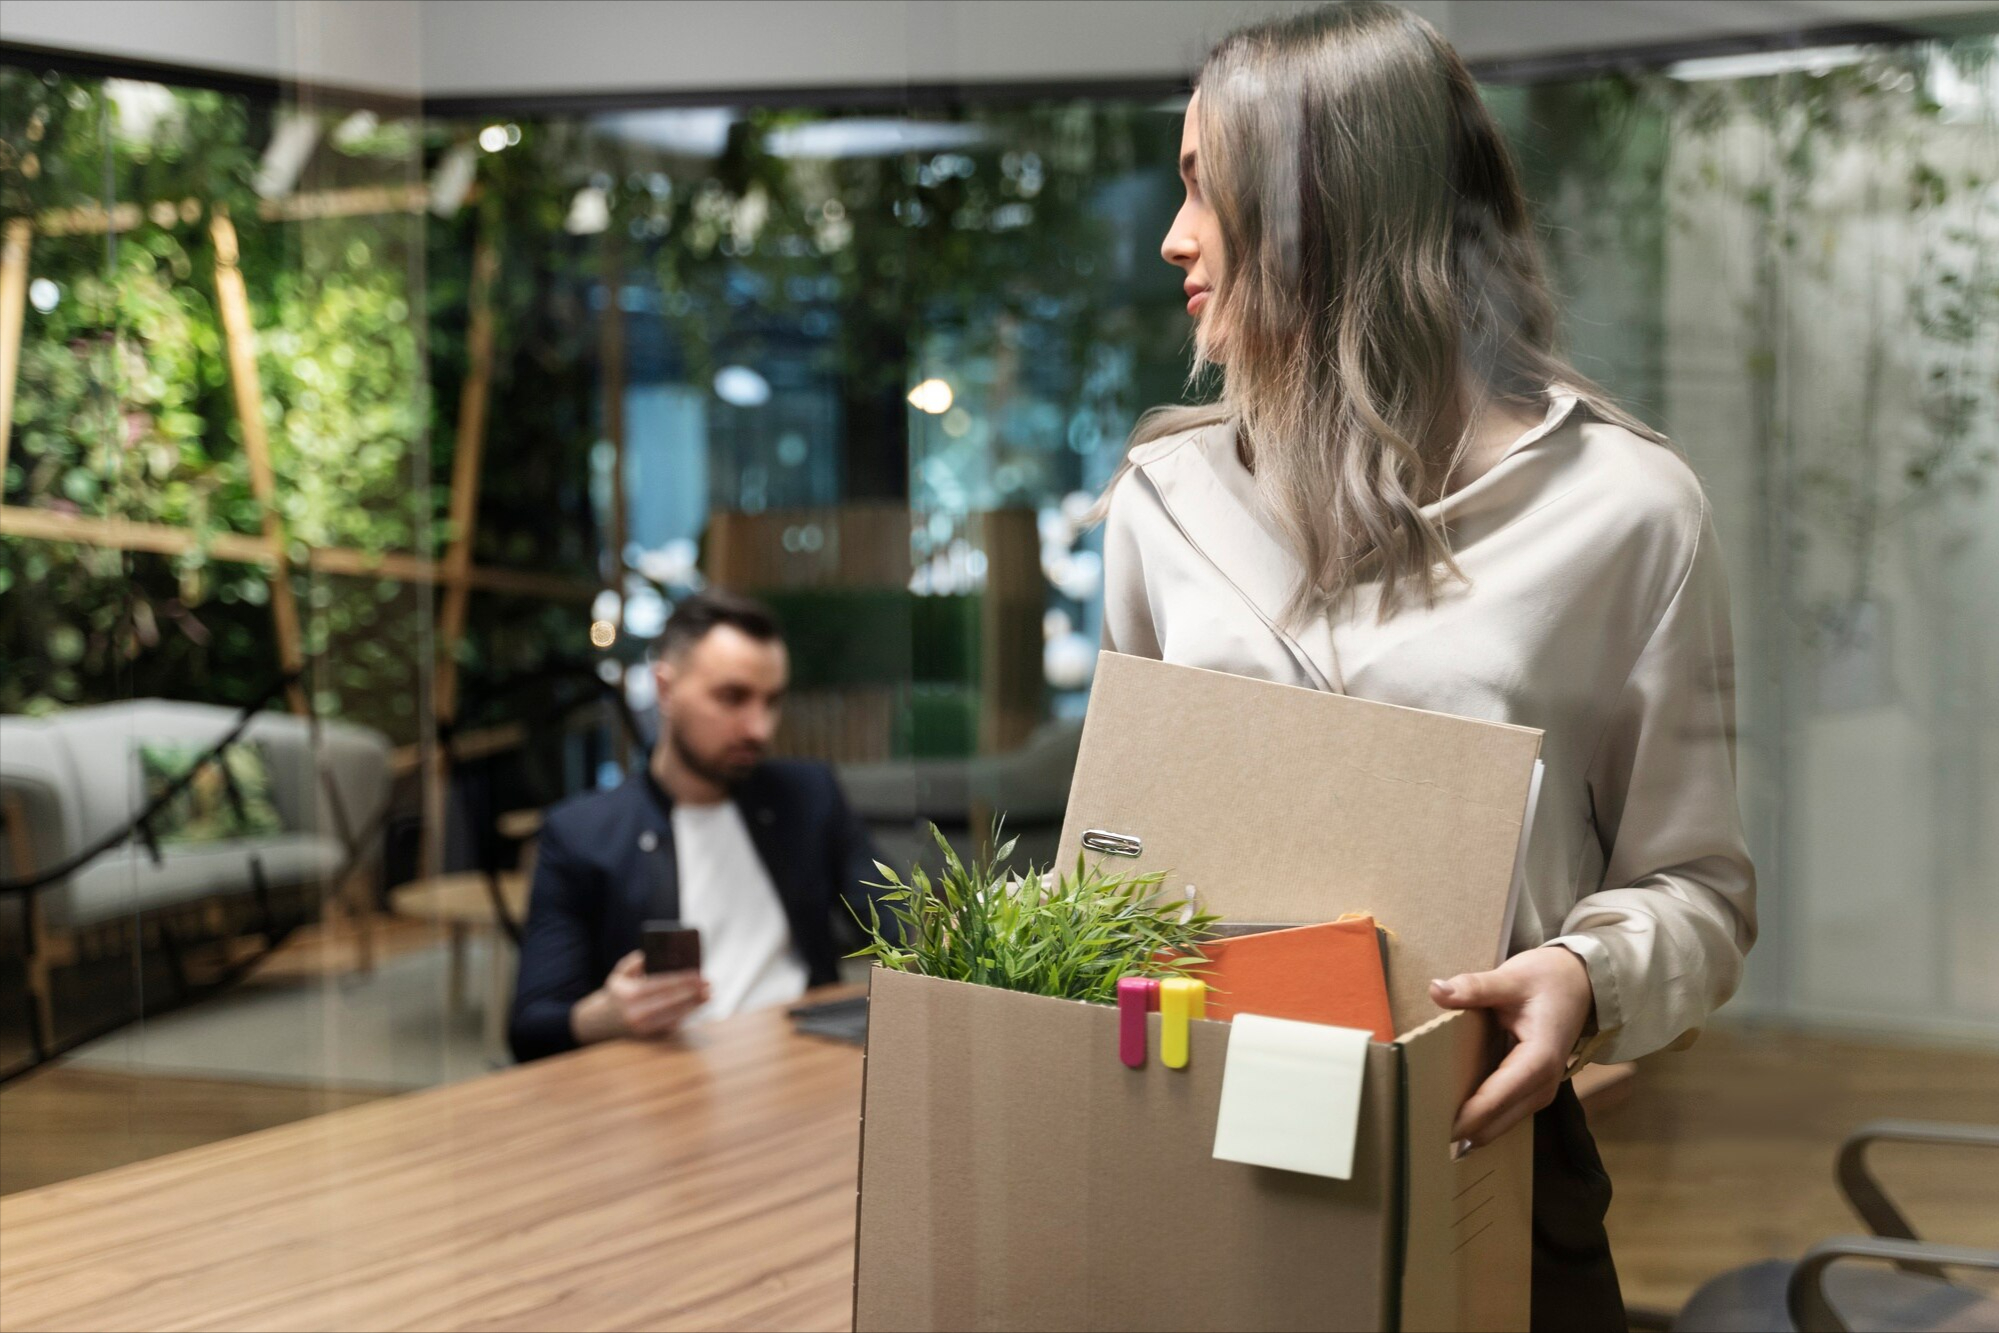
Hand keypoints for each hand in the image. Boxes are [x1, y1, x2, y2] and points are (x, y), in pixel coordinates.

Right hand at [571, 950, 709, 1044]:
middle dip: (693, 992)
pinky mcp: (649, 1037)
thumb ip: (636, 961)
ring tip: (709, 995)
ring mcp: (643, 1028)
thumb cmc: (616, 993)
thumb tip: (655, 953)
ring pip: (675, 1015)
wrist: (600, 1023)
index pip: (661, 985)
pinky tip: (698, 1006)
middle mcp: (636, 1013)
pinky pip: (673, 1025)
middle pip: (672, 1001)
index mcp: (629, 994)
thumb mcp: (620, 974)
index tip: (699, 974)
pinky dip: (687, 1015)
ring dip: (695, 1006)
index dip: (682, 980)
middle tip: (710, 984)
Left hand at [1429, 945, 1593, 1148]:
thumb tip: (1437, 990)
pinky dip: (1478, 1115)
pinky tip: (1447, 1109)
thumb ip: (1475, 987)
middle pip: (1496, 1122)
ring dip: (1469, 1125)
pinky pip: (1502, 1113)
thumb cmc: (1548, 980)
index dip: (1464, 1116)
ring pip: (1499, 1124)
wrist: (1579, 983)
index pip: (1495, 1099)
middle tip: (1418, 1126)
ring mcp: (1540, 1092)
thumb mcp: (1511, 977)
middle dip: (1461, 1128)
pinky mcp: (1532, 1090)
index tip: (1430, 1125)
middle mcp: (1543, 1085)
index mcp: (1539, 1060)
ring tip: (1426, 1122)